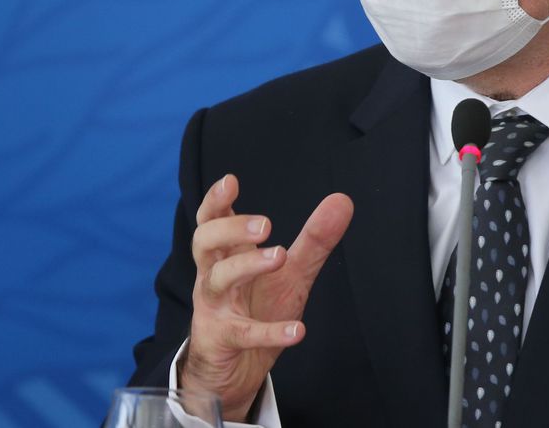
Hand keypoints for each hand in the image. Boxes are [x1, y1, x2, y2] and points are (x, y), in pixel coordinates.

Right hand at [180, 174, 353, 421]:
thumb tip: (343, 199)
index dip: (216, 200)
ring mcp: (214, 308)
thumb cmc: (257, 308)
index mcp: (227, 254)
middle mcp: (214, 276)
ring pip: (218, 280)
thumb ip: (314, 239)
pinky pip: (242, 333)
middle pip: (205, 242)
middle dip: (231, 228)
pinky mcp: (222, 340)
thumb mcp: (291, 271)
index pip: (211, 220)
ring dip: (246, 265)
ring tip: (279, 255)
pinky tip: (297, 330)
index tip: (231, 181)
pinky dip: (270, 332)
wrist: (236, 368)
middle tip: (266, 224)